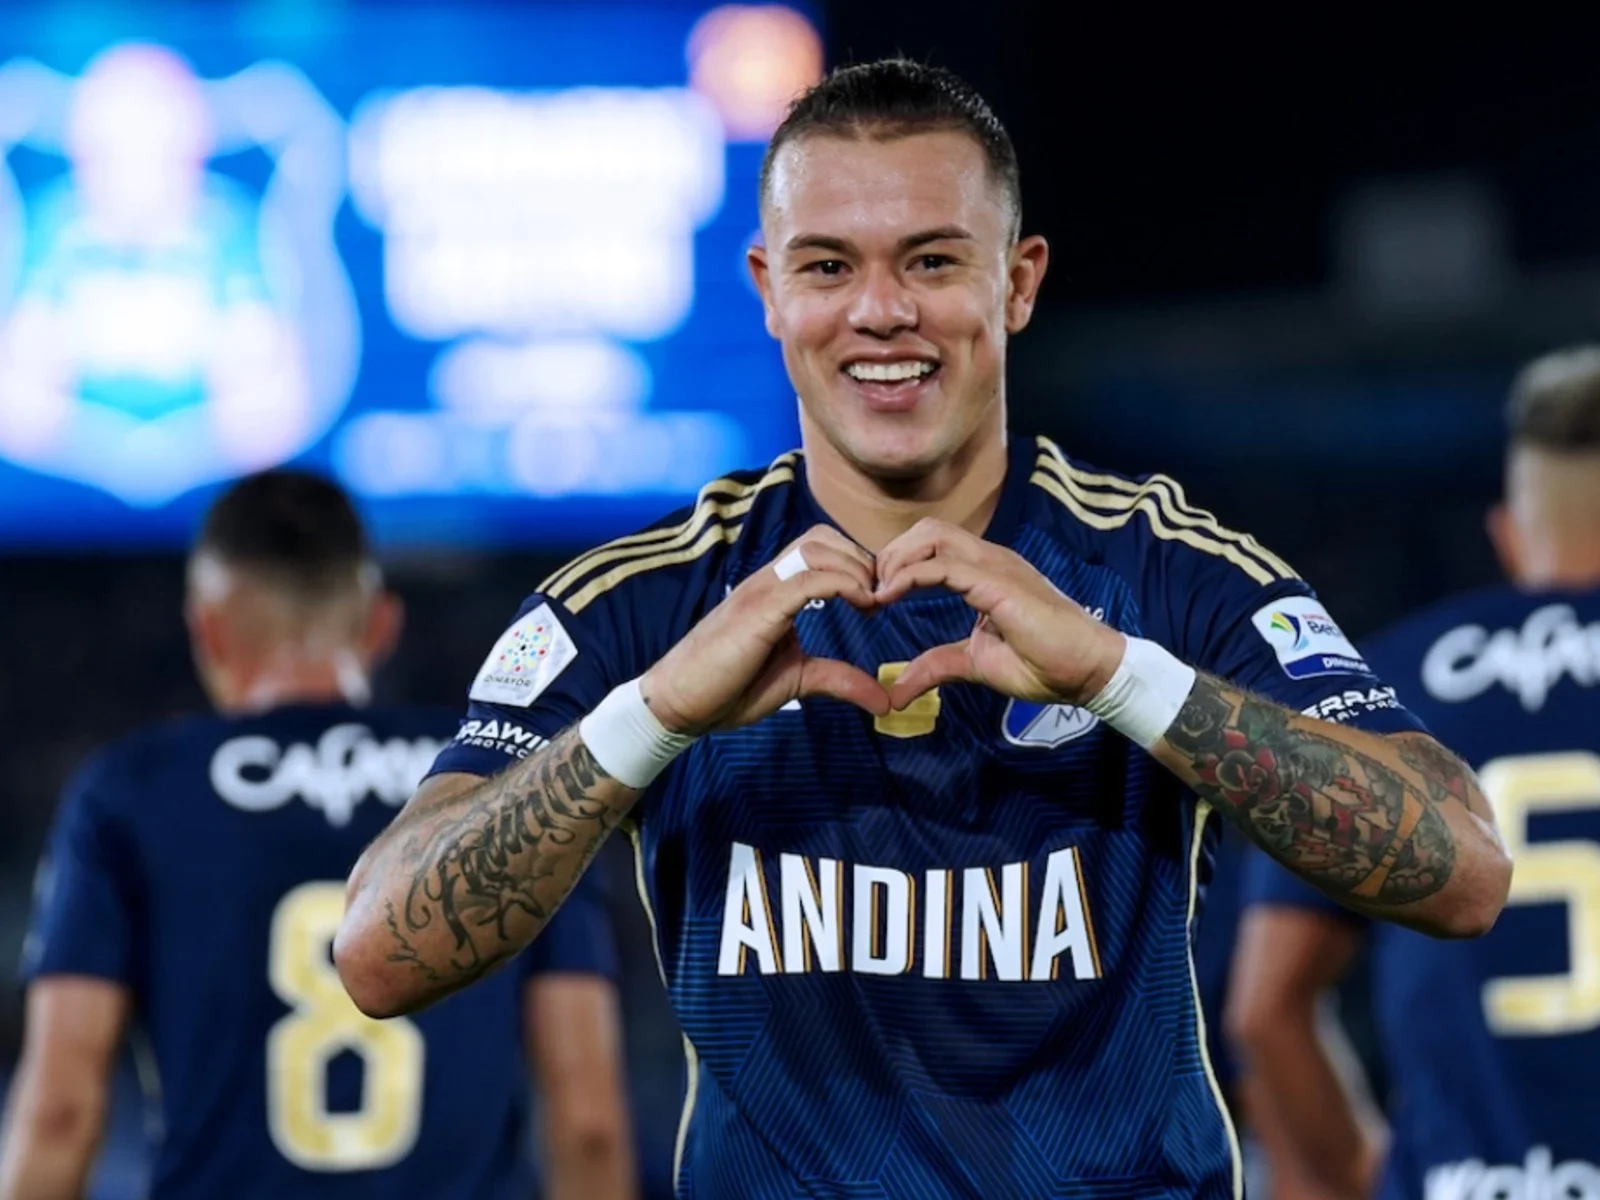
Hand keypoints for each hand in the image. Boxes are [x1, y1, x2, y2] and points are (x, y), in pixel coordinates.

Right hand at [641, 525, 890, 734]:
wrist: (678, 703)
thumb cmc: (728, 688)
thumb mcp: (797, 681)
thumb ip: (838, 679)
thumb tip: (883, 700)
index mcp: (775, 590)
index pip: (819, 548)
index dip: (856, 565)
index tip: (877, 601)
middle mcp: (768, 580)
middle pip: (821, 537)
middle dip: (860, 559)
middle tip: (879, 598)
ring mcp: (761, 590)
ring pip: (817, 548)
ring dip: (856, 568)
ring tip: (872, 602)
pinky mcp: (758, 609)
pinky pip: (809, 579)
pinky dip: (845, 584)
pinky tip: (863, 606)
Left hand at [874, 519, 1125, 710]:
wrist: (1087, 672)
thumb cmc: (1043, 665)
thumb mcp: (974, 664)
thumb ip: (936, 667)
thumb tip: (897, 691)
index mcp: (985, 572)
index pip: (932, 545)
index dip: (898, 563)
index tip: (876, 596)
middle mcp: (989, 559)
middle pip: (927, 530)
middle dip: (891, 554)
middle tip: (871, 591)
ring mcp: (995, 566)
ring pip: (932, 536)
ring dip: (896, 559)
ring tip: (878, 593)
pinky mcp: (998, 582)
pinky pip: (942, 565)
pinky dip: (908, 575)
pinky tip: (888, 597)